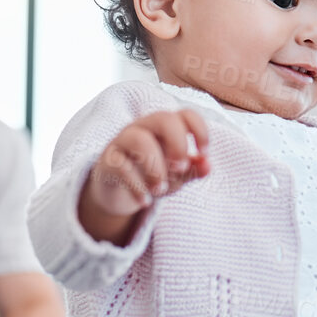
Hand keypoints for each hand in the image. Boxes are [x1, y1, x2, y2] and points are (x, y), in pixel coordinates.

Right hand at [79, 109, 211, 245]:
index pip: (186, 115)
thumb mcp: (176, 174)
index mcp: (166, 128)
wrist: (117, 190)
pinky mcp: (108, 160)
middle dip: (178, 144)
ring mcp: (123, 141)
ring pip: (139, 139)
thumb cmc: (152, 174)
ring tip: (160, 189)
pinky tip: (145, 202)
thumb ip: (192, 169)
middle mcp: (144, 127)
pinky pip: (120, 166)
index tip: (204, 153)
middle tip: (180, 168)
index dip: (200, 131)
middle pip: (163, 119)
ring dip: (155, 167)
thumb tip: (207, 166)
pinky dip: (136, 187)